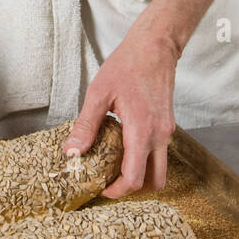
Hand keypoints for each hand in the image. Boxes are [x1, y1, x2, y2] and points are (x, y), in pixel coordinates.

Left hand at [64, 24, 178, 196]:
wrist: (155, 47)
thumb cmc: (127, 66)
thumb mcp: (99, 93)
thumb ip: (86, 126)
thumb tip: (72, 153)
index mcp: (141, 131)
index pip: (135, 178)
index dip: (117, 191)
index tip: (100, 189)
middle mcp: (159, 136)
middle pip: (155, 182)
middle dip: (133, 189)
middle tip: (110, 183)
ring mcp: (166, 132)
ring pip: (160, 169)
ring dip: (142, 175)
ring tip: (116, 168)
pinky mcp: (167, 126)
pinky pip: (159, 153)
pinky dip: (145, 160)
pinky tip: (124, 148)